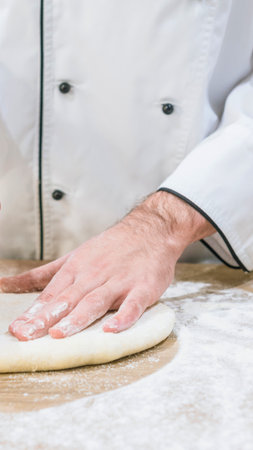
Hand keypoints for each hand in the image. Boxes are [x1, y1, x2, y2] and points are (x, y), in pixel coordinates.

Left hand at [0, 192, 214, 340]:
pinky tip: (111, 330)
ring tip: (60, 333)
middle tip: (28, 335)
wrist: (150, 230)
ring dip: (77, 318)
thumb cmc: (110, 247)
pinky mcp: (142, 288)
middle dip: (46, 318)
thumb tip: (5, 284)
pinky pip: (133, 305)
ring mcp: (119, 281)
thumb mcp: (72, 257)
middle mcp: (94, 274)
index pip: (50, 294)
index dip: (33, 313)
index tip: (17, 329)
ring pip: (95, 301)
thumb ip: (40, 275)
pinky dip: (123, 318)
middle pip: (67, 299)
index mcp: (76, 268)